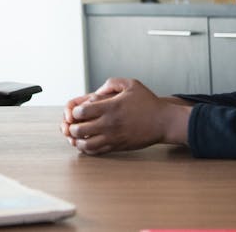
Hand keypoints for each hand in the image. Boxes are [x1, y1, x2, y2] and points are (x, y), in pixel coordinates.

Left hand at [59, 78, 189, 154]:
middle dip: (71, 127)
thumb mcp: (131, 84)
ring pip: (86, 144)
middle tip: (72, 124)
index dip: (74, 111)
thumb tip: (95, 91)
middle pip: (79, 129)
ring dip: (77, 140)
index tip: (77, 111)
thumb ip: (110, 83)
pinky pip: (97, 152)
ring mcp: (113, 137)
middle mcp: (109, 124)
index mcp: (110, 107)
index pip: (81, 112)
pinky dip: (87, 149)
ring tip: (76, 136)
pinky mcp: (118, 146)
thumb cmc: (148, 102)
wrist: (164, 122)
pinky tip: (86, 143)